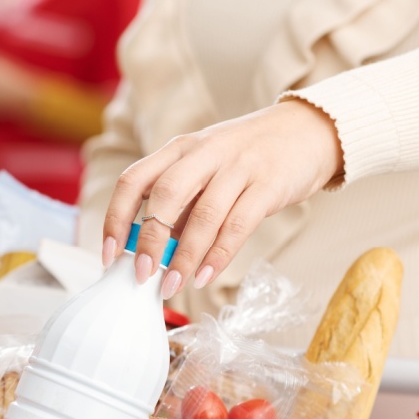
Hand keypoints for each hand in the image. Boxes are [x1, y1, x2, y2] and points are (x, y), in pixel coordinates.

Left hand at [102, 99, 344, 295]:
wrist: (309, 131)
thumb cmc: (247, 158)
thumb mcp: (205, 169)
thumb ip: (181, 204)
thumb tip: (152, 252)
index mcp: (179, 149)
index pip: (134, 181)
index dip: (116, 218)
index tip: (109, 255)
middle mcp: (204, 153)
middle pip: (164, 196)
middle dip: (149, 241)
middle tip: (142, 276)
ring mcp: (238, 166)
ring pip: (203, 215)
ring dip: (184, 257)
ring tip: (173, 286)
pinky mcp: (269, 184)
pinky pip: (238, 225)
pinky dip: (219, 255)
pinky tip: (206, 277)